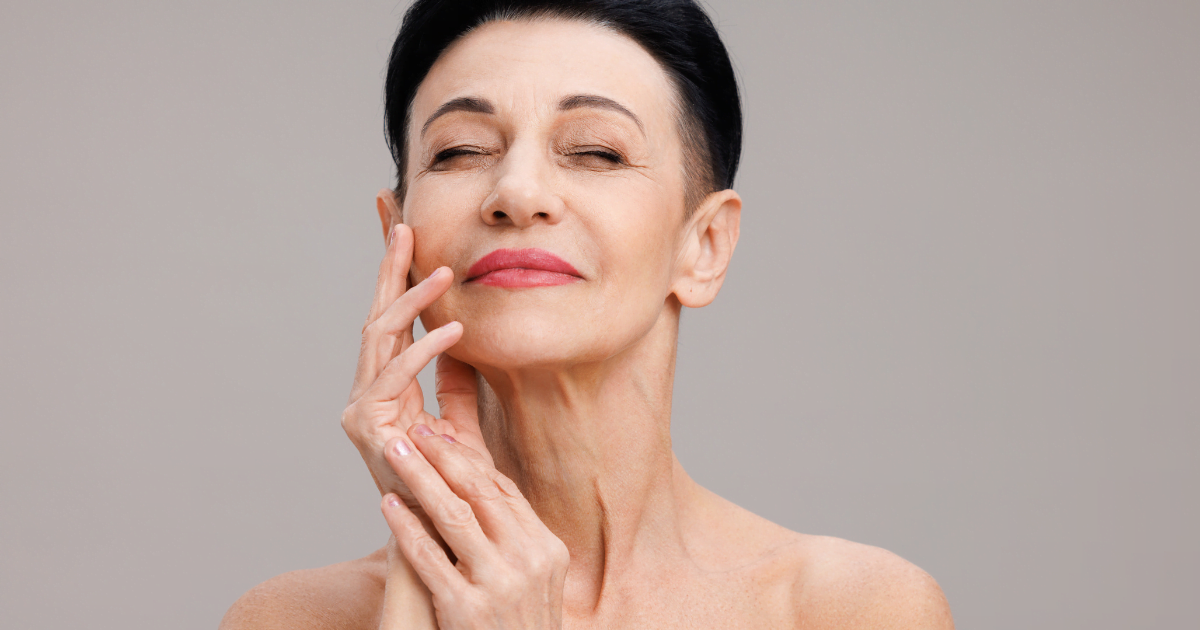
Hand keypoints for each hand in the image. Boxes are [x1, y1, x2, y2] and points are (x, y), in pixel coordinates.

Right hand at [342, 223, 492, 513]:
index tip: (403, 231)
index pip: (391, 319)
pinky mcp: (364, 427)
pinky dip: (424, 351)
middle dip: (389, 269)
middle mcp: (367, 392)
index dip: (395, 276)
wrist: (439, 537)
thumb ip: (455, 381)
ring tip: (445, 273)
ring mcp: (360, 408)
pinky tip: (454, 329)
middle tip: (404, 225)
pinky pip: (395, 377)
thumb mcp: (459, 421)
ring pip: (379, 337)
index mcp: (387, 385)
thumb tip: (463, 336)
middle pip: (377, 316)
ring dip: (411, 301)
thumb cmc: (450, 484)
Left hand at [380, 425, 570, 629]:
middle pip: (479, 493)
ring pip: (452, 516)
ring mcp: (497, 585)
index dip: (469, 459)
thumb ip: (514, 537)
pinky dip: (404, 526)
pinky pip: (428, 557)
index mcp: (546, 548)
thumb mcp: (533, 580)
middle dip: (442, 456)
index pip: (504, 490)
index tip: (442, 435)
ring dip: (419, 478)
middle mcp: (527, 561)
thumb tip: (483, 488)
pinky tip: (386, 506)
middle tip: (415, 430)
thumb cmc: (516, 627)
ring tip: (394, 452)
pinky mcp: (465, 609)